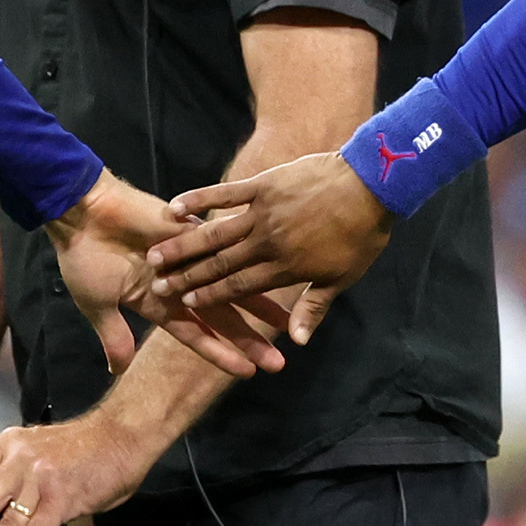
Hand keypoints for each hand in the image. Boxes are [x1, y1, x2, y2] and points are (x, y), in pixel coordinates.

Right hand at [47, 174, 285, 378]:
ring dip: (259, 305)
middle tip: (280, 362)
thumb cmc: (83, 257)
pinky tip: (273, 271)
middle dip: (250, 340)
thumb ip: (114, 335)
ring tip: (289, 322)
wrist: (80, 211)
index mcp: (159, 303)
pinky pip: (223, 249)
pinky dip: (244, 262)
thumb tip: (118, 370)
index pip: (197, 335)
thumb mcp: (97, 304)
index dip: (222, 354)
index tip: (248, 373)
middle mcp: (181, 283)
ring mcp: (189, 258)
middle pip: (223, 316)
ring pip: (232, 285)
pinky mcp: (192, 231)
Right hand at [149, 152, 396, 335]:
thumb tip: (296, 341)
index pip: (240, 287)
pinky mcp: (263, 184)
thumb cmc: (361, 234)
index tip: (186, 302)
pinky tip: (176, 206)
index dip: (211, 296)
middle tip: (159, 285)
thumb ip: (313, 308)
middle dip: (187, 276)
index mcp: (285, 267)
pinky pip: (225, 193)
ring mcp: (262, 212)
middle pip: (219, 263)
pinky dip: (199, 200)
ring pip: (214, 233)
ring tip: (155, 255)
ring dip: (183, 246)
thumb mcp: (342, 277)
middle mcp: (267, 243)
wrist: (370, 184)